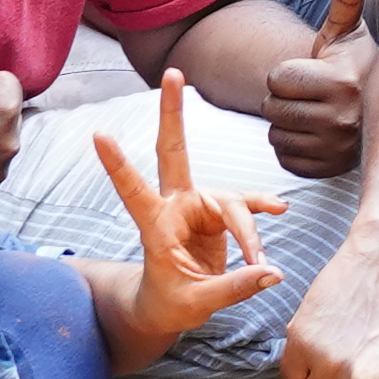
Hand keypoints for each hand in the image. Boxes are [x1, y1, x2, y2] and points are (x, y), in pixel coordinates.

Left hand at [85, 72, 275, 370]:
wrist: (170, 306)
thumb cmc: (170, 304)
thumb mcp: (197, 303)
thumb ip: (234, 287)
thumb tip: (271, 272)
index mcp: (155, 227)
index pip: (132, 191)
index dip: (118, 166)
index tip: (99, 134)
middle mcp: (175, 207)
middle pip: (173, 151)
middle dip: (172, 113)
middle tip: (173, 72)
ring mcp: (197, 207)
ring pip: (231, 201)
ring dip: (250, 230)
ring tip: (261, 262)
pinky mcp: (217, 214)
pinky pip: (246, 207)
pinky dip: (262, 211)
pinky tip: (279, 210)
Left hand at [259, 0, 372, 181]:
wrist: (376, 109)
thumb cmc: (353, 64)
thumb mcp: (346, 32)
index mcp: (341, 80)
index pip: (276, 79)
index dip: (286, 73)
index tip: (312, 73)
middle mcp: (343, 118)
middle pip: (272, 108)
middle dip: (284, 98)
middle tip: (311, 94)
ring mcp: (337, 149)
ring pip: (277, 135)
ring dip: (287, 124)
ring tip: (314, 113)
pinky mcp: (330, 171)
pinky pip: (287, 160)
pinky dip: (294, 149)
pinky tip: (316, 135)